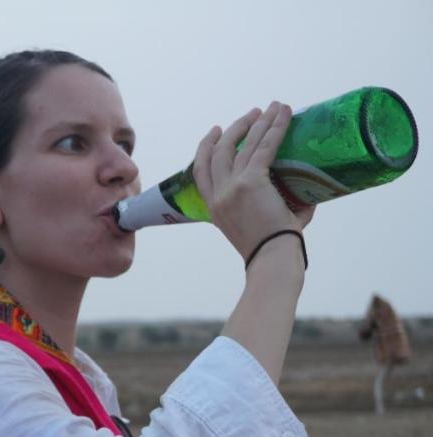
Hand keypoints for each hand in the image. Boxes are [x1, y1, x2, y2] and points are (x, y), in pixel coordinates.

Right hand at [193, 102, 311, 259]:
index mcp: (214, 208)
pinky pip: (263, 147)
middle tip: (253, 114)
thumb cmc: (274, 248)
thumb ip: (278, 205)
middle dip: (236, 128)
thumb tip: (306, 192)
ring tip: (272, 107)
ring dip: (258, 122)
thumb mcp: (262, 224)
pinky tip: (285, 114)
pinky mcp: (251, 183)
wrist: (272, 258)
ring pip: (242, 145)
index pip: (201, 170)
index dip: (206, 148)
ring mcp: (231, 188)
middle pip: (219, 152)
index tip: (216, 131)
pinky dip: (275, 128)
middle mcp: (218, 195)